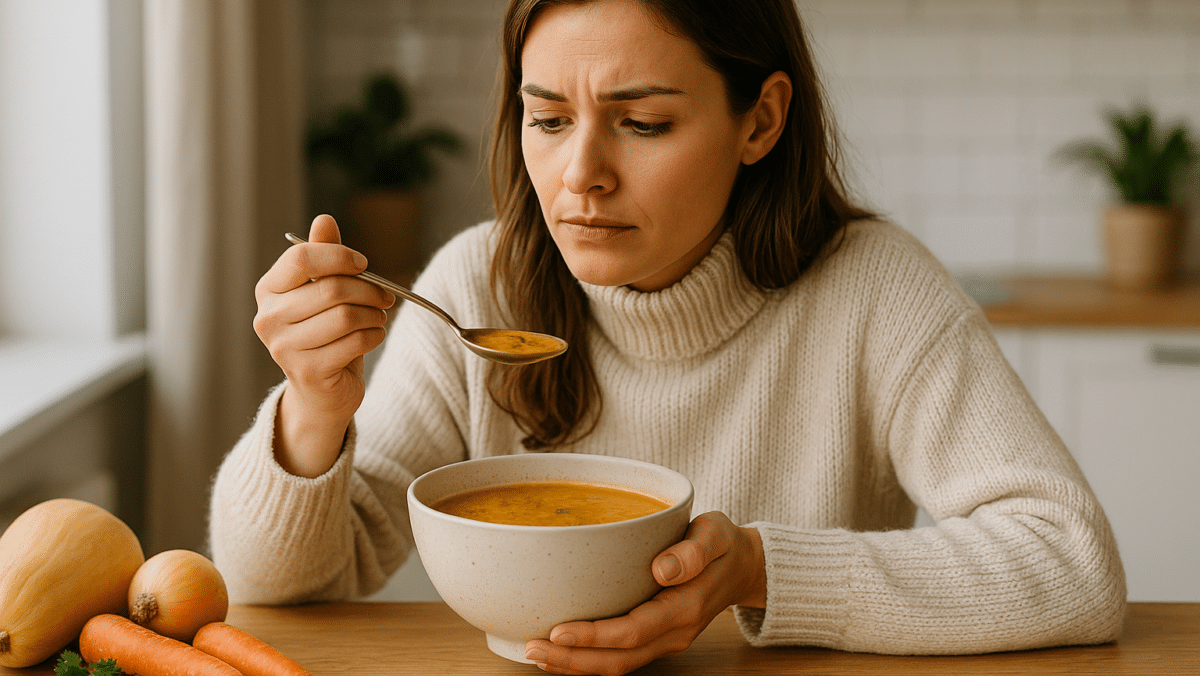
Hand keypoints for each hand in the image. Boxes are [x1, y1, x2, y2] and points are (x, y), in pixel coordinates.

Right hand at [253, 214, 394, 476]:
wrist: (321, 391)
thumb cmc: (325, 334)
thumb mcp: (324, 292)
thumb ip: (323, 256)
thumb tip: (324, 219)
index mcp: (268, 290)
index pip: (302, 258)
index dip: (340, 256)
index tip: (363, 264)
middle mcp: (268, 318)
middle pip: (332, 288)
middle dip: (369, 290)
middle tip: (386, 297)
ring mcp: (284, 347)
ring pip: (347, 316)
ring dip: (374, 315)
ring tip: (378, 318)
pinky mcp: (308, 371)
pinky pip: (355, 342)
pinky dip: (374, 336)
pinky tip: (372, 337)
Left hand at [523, 511, 765, 674]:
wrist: (742, 565)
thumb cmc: (723, 544)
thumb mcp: (715, 534)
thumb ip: (693, 550)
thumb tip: (662, 568)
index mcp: (685, 608)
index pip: (633, 631)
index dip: (593, 636)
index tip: (558, 630)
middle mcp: (674, 633)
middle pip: (618, 660)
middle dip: (573, 659)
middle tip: (532, 648)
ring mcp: (665, 640)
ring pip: (617, 665)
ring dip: (576, 665)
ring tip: (536, 654)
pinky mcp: (655, 637)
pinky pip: (620, 657)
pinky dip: (588, 659)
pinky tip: (560, 651)